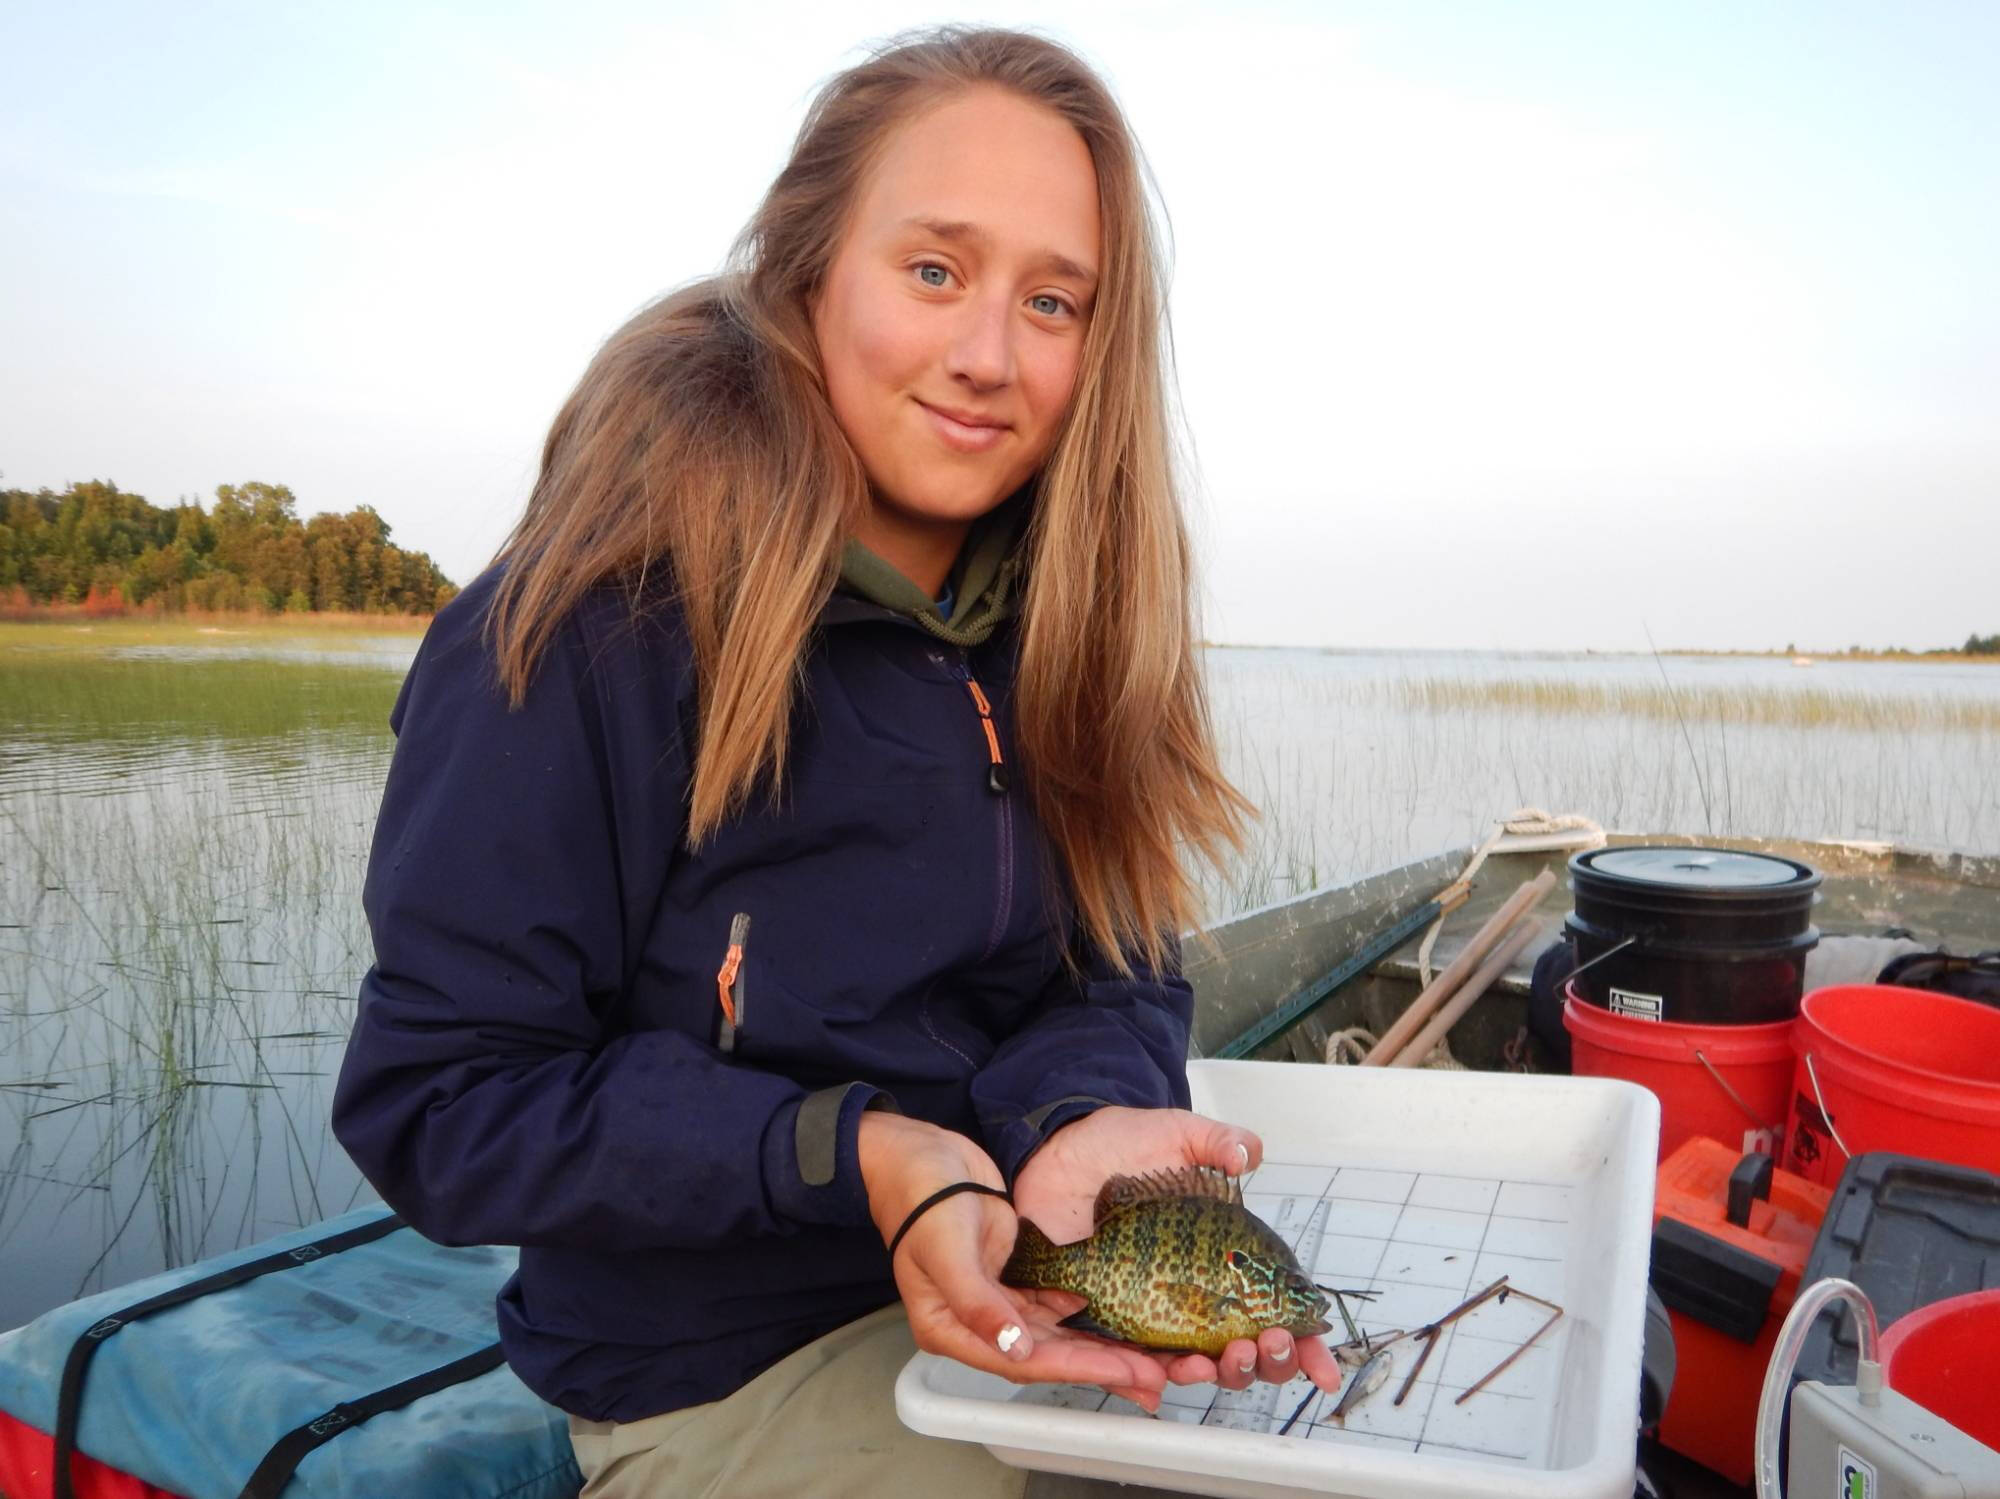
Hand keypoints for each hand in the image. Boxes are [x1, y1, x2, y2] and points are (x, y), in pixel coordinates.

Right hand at [856, 1112, 1168, 1410]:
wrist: (920, 1154)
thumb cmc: (919, 1198)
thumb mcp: (945, 1250)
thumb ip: (977, 1303)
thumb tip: (1013, 1348)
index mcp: (950, 1329)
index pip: (1024, 1361)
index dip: (1077, 1369)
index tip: (1125, 1371)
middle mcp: (978, 1323)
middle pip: (1047, 1356)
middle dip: (1101, 1366)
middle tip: (1154, 1377)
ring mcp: (999, 1299)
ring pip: (1057, 1334)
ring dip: (1099, 1347)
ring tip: (1148, 1359)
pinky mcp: (1015, 1274)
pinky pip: (1056, 1304)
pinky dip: (1087, 1313)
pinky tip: (1121, 1318)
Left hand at [1010, 1106, 1343, 1397]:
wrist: (1056, 1151)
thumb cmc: (1119, 1143)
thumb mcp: (1176, 1133)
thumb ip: (1217, 1142)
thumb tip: (1249, 1154)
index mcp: (1226, 1255)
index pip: (1277, 1308)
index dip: (1305, 1343)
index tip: (1322, 1367)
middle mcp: (1198, 1289)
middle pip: (1248, 1348)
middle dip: (1268, 1360)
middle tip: (1266, 1342)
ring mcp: (1157, 1308)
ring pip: (1201, 1363)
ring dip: (1218, 1374)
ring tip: (1218, 1359)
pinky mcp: (1112, 1317)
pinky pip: (1137, 1360)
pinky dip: (1152, 1379)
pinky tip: (1160, 1380)